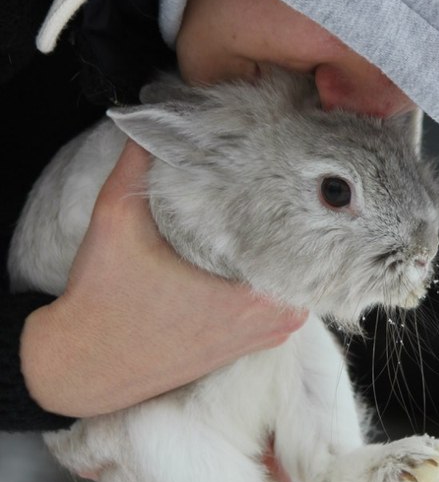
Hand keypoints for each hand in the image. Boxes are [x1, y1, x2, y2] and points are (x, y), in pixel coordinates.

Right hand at [20, 139, 305, 416]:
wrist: (84, 365)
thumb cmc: (102, 299)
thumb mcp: (116, 218)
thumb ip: (137, 162)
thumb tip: (152, 115)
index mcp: (252, 297)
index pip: (308, 242)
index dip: (304, 201)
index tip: (295, 169)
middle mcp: (270, 323)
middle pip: (311, 261)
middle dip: (302, 221)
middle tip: (291, 178)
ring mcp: (263, 338)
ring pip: (301, 284)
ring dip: (290, 252)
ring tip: (278, 206)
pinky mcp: (249, 345)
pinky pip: (282, 304)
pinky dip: (277, 277)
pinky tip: (260, 246)